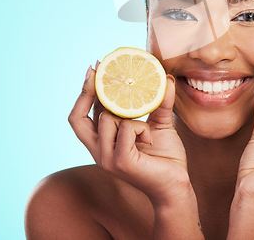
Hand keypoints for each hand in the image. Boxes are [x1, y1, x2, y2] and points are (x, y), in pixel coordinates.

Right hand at [68, 64, 191, 205]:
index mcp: (104, 142)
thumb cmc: (166, 157)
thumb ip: (160, 102)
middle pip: (76, 118)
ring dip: (130, 116)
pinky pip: (127, 128)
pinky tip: (151, 139)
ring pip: (107, 118)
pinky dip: (142, 127)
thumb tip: (166, 77)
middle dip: (85, 91)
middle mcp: (99, 151)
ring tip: (146, 129)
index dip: (83, 92)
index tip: (94, 68)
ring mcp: (106, 158)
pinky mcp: (120, 162)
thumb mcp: (160, 123)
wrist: (176, 186)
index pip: (81, 116)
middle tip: (98, 69)